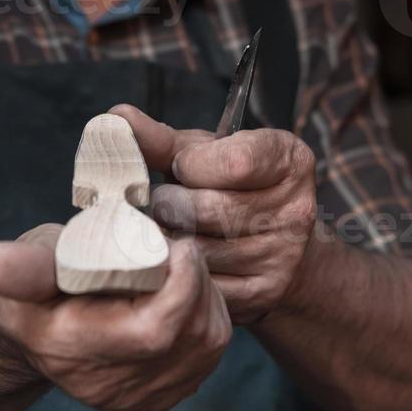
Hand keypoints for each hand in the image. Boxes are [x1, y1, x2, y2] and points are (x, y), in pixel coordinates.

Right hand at [0, 223, 230, 410]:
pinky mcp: (163, 396)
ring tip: (181, 269)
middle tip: (179, 249)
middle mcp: (109, 386)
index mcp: (74, 349)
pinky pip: (210, 355)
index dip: (183, 285)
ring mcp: (139, 398)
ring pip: (209, 343)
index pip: (156, 330)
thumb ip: (20, 266)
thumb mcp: (28, 264)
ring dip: (207, 296)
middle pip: (191, 335)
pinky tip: (185, 295)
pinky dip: (208, 316)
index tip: (178, 246)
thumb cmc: (39, 285)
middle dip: (197, 282)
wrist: (43, 330)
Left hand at [110, 104, 318, 324]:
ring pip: (196, 248)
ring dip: (169, 239)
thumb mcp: (209, 154)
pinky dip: (180, 269)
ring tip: (172, 229)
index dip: (191, 164)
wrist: (276, 245)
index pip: (232, 162)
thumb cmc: (234, 188)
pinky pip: (200, 282)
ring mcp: (281, 255)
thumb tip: (116, 119)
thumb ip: (164, 140)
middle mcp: (295, 208)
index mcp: (290, 160)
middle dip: (170, 204)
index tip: (183, 167)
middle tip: (166, 203)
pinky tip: (181, 258)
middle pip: (204, 208)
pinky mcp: (262, 292)